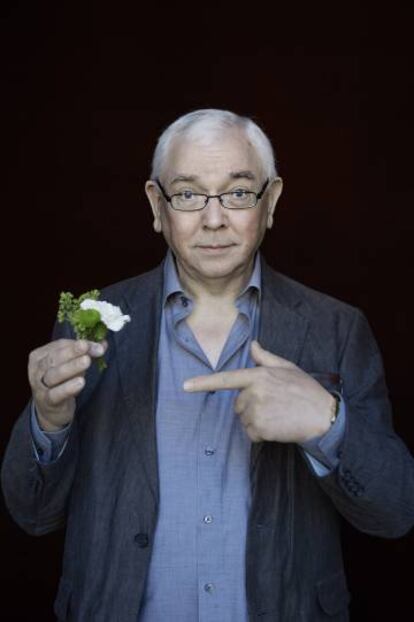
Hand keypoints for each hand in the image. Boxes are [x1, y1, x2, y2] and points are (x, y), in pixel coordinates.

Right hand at [28, 339, 106, 431]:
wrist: (50, 409)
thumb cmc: (61, 382)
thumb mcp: (71, 365)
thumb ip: (85, 354)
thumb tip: (102, 344)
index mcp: (41, 355)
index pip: (60, 345)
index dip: (77, 344)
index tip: (97, 345)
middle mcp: (37, 369)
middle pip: (54, 358)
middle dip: (72, 351)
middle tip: (86, 347)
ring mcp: (39, 386)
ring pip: (54, 375)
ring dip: (71, 367)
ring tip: (86, 361)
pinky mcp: (46, 401)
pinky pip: (56, 394)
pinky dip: (68, 388)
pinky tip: (80, 382)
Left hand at [183, 340, 334, 443]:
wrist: (323, 416)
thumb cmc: (306, 390)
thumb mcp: (288, 368)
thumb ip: (266, 358)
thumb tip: (253, 344)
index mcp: (258, 374)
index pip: (225, 379)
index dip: (203, 383)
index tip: (185, 386)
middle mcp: (254, 391)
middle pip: (238, 404)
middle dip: (251, 407)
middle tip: (275, 406)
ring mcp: (256, 410)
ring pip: (244, 420)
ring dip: (257, 422)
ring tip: (279, 417)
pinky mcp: (260, 427)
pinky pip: (251, 434)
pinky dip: (261, 435)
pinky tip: (278, 428)